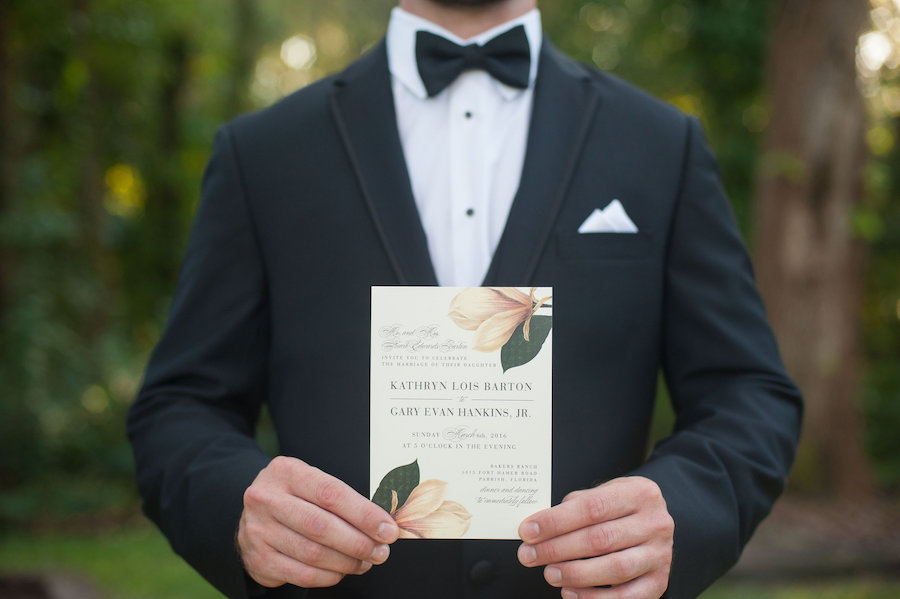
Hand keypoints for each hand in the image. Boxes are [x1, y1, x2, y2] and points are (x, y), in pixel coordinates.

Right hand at [237, 456, 399, 588]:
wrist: (254, 513)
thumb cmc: (294, 496)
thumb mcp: (311, 482)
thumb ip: (342, 499)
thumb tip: (382, 525)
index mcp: (287, 472)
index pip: (332, 494)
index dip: (365, 515)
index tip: (388, 529)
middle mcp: (267, 499)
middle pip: (322, 526)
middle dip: (359, 543)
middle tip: (381, 552)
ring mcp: (258, 530)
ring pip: (313, 553)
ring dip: (347, 562)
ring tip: (365, 562)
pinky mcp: (258, 558)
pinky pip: (301, 574)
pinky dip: (328, 576)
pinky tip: (341, 571)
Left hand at [517, 476, 673, 598]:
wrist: (654, 522)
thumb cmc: (620, 507)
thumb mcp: (603, 493)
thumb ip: (574, 506)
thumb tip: (538, 528)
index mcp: (640, 493)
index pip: (592, 507)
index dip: (556, 521)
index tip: (528, 531)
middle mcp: (656, 523)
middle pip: (600, 539)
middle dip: (557, 549)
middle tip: (529, 555)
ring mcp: (660, 554)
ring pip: (614, 569)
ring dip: (575, 574)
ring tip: (549, 573)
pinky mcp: (659, 581)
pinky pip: (626, 597)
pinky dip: (594, 598)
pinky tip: (570, 593)